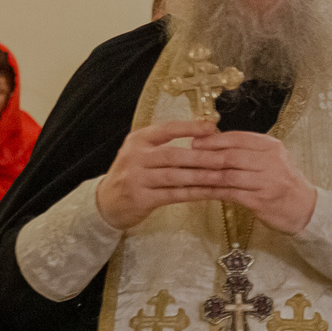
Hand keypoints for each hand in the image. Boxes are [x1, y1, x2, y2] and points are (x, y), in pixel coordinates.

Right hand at [98, 120, 227, 228]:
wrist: (106, 202)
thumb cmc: (134, 174)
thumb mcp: (142, 152)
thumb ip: (165, 143)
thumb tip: (205, 132)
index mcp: (138, 140)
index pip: (166, 129)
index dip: (190, 128)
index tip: (212, 127)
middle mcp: (135, 157)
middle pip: (172, 154)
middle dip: (202, 156)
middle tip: (225, 157)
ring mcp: (136, 179)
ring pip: (175, 176)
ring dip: (201, 176)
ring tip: (223, 176)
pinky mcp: (141, 199)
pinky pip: (174, 195)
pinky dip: (195, 193)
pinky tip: (211, 192)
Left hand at [189, 130, 320, 235]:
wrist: (305, 208)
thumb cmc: (282, 181)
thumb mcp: (271, 159)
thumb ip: (248, 151)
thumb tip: (213, 142)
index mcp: (272, 147)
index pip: (238, 138)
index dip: (213, 139)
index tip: (195, 141)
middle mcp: (271, 161)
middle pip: (231, 156)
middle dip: (206, 156)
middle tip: (187, 157)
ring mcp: (267, 182)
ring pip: (229, 175)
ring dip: (206, 175)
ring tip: (189, 173)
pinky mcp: (261, 201)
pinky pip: (231, 194)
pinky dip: (213, 191)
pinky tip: (200, 191)